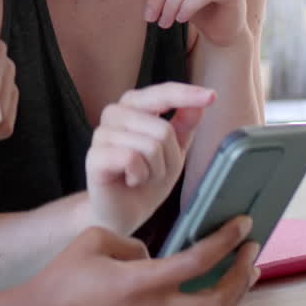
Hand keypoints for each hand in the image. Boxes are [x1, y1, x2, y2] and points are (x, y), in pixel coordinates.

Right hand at [22, 217, 261, 305]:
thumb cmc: (60, 281)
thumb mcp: (93, 240)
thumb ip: (131, 243)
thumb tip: (152, 255)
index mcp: (141, 283)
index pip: (199, 260)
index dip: (227, 240)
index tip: (243, 225)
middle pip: (218, 303)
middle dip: (242, 275)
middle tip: (251, 252)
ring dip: (233, 299)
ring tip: (242, 276)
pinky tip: (208, 298)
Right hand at [86, 83, 213, 235]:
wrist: (124, 213)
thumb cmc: (147, 179)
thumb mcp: (175, 150)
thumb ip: (186, 123)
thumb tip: (203, 100)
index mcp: (134, 106)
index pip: (162, 93)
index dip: (186, 94)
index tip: (211, 96)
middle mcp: (114, 113)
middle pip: (162, 128)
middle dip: (169, 157)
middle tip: (156, 170)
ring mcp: (101, 133)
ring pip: (150, 146)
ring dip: (155, 170)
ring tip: (142, 176)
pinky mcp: (94, 156)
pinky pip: (131, 159)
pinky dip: (140, 176)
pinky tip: (130, 180)